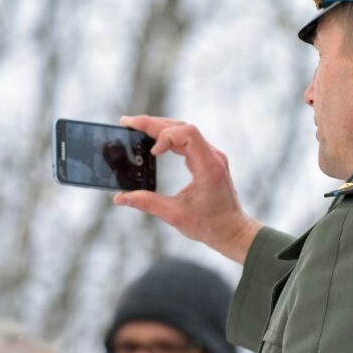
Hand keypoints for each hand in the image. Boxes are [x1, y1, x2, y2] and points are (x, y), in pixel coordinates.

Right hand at [113, 115, 263, 263]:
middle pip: (182, 127)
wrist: (232, 230)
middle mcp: (212, 156)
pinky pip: (187, 140)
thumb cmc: (209, 225)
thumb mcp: (175, 216)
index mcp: (208, 167)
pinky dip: (168, 136)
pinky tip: (153, 139)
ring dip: (160, 127)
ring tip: (135, 127)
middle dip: (153, 124)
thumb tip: (119, 198)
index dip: (167, 136)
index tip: (153, 153)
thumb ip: (147, 203)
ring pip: (184, 130)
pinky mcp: (207, 159)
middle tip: (127, 122)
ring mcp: (211, 156)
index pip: (188, 134)